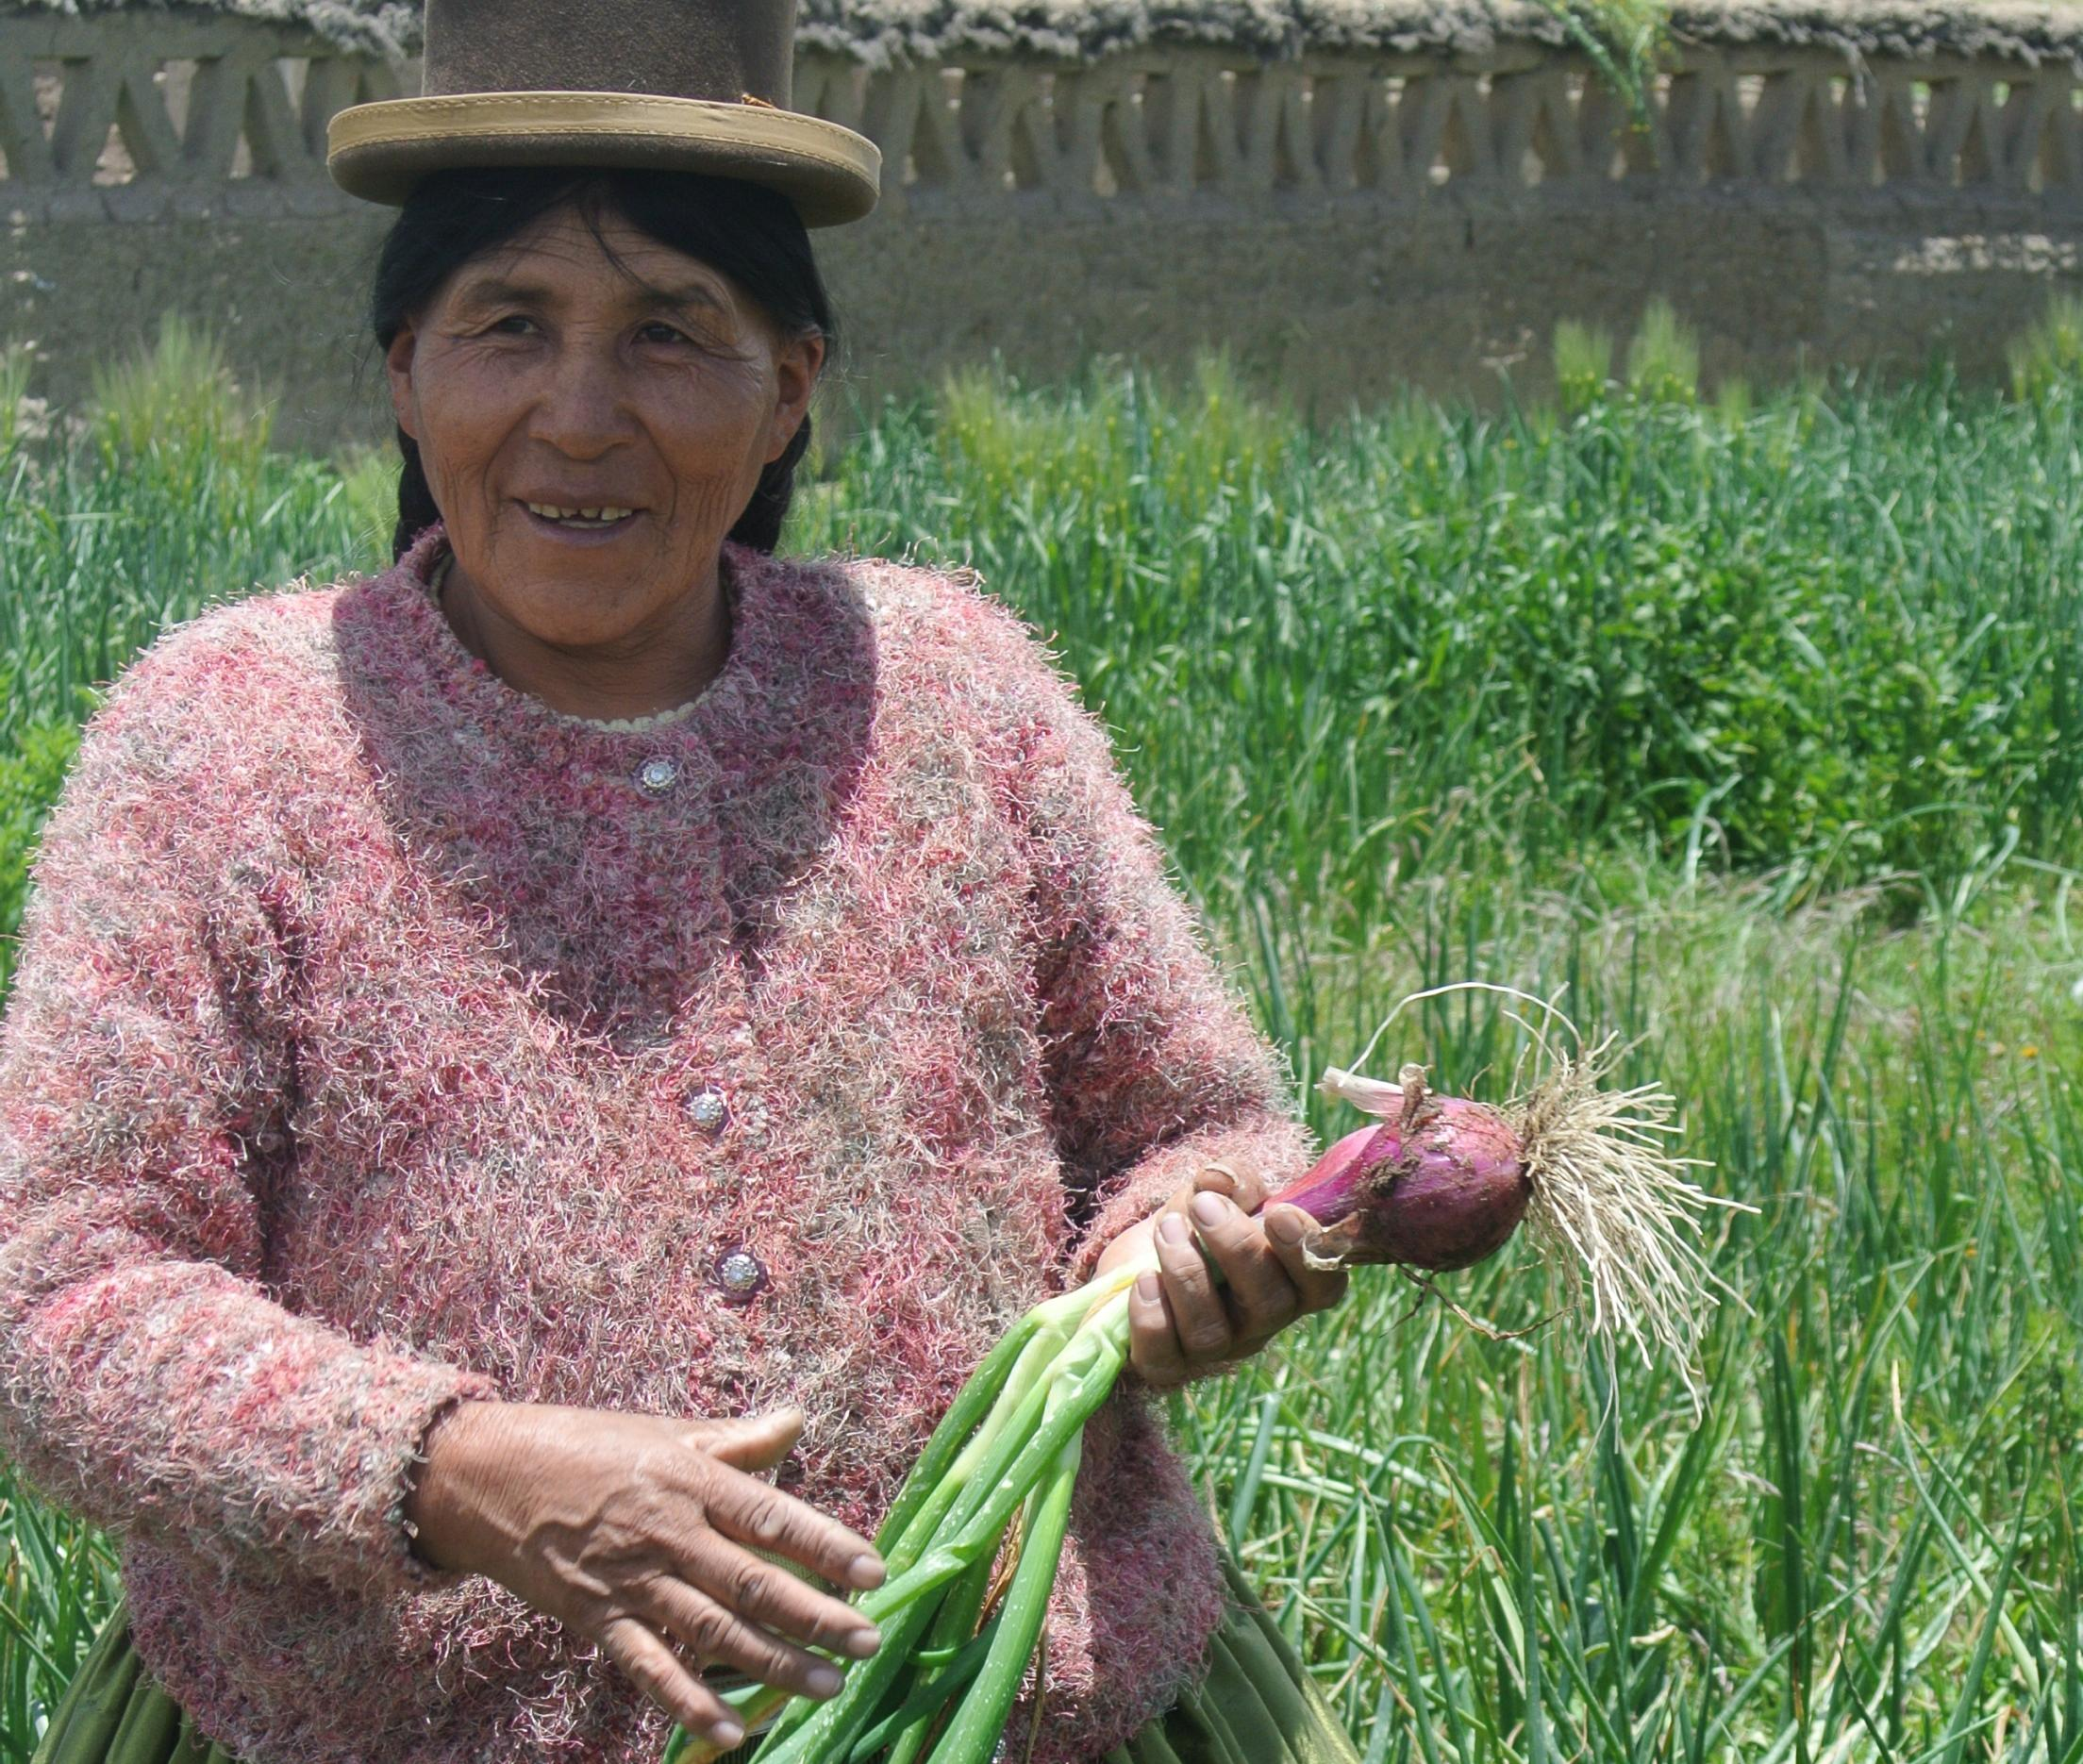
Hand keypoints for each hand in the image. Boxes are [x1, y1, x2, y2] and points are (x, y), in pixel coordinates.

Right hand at [402, 1401, 883, 1752]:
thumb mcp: (667, 1432)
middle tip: (866, 1640)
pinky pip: (650, 1667)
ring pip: (713, 1630)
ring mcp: (631, 1580)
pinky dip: (690, 1702)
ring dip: (772, 1662)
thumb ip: (737, 1439)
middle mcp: (668, 1533)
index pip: (771, 1515)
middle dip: (815, 1615)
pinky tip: (732, 1731)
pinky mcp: (597, 1619)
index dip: (825, 1545)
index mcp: (690, 1480)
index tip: (872, 1571)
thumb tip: (798, 1419)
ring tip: (826, 1685)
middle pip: (752, 1582)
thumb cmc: (587, 1445)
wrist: (487, 1475)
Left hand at [1093, 1156, 1349, 1388]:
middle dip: (1236, 1249)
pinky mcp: (1167, 1363)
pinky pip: (1164, 1354)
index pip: (1323, 1284)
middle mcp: (1260, 1323)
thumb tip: (1218, 1179)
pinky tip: (1144, 1279)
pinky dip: (1152, 1314)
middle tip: (1202, 1206)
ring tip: (1167, 1230)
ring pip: (1212, 1330)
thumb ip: (1230, 1180)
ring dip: (1186, 1272)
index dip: (1309, 1252)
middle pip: (1270, 1304)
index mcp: (1288, 1281)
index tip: (1279, 1211)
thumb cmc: (1193, 1227)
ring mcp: (1216, 1348)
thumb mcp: (1213, 1193)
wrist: (1136, 1262)